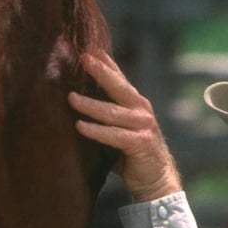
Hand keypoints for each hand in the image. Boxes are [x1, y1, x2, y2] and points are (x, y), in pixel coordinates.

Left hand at [69, 52, 182, 202]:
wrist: (156, 180)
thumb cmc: (131, 154)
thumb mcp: (119, 129)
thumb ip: (106, 115)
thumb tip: (75, 101)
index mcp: (135, 104)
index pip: (119, 78)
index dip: (106, 62)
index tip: (90, 47)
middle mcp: (141, 110)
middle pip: (118, 87)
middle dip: (100, 71)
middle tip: (83, 57)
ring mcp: (143, 126)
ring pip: (112, 112)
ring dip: (90, 105)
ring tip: (71, 98)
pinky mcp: (140, 143)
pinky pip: (114, 135)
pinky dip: (96, 131)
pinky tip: (80, 126)